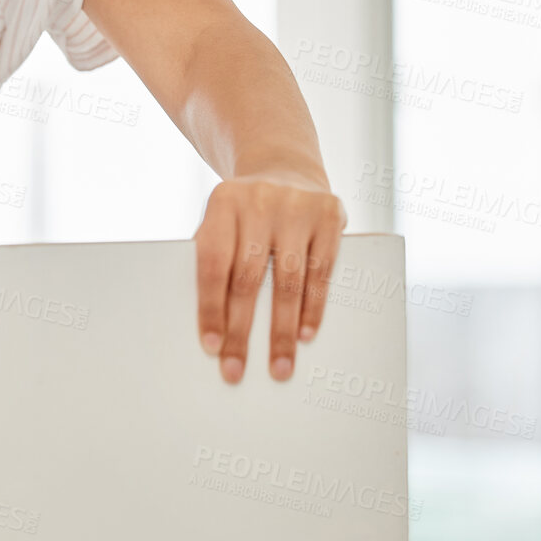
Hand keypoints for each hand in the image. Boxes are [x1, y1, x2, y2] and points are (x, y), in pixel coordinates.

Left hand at [193, 171, 345, 384]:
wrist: (285, 169)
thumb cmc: (243, 213)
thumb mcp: (222, 222)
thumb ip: (214, 259)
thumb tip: (210, 327)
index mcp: (222, 201)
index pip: (213, 263)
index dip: (210, 308)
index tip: (211, 347)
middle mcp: (259, 200)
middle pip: (248, 278)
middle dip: (242, 331)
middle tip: (236, 371)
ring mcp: (297, 205)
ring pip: (288, 281)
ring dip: (282, 330)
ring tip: (279, 367)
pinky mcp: (330, 213)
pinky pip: (322, 272)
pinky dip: (313, 308)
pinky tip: (305, 336)